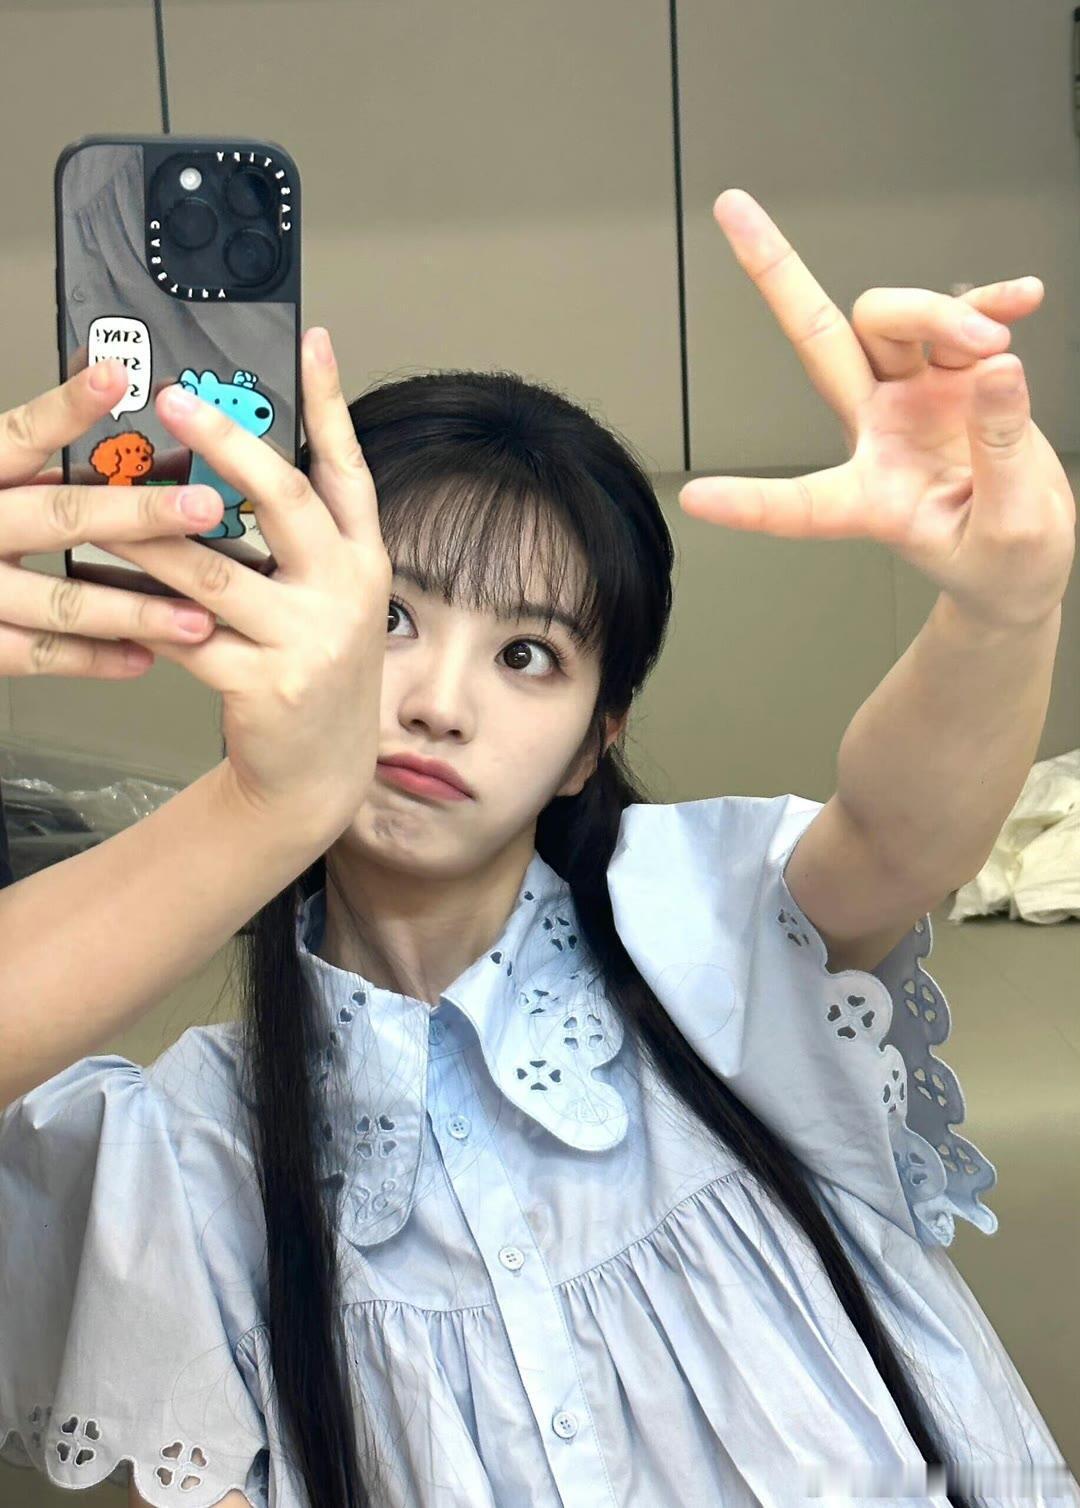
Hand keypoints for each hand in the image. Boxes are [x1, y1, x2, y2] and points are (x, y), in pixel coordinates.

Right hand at [0, 359, 227, 677]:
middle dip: (140, 514)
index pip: (21, 435)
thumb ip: (35, 465)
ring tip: (197, 617)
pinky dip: (96, 657)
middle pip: (59, 515)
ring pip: (62, 601)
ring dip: (137, 610)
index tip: (117, 376)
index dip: (67, 409)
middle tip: (202, 508)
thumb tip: (118, 426)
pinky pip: (41, 653)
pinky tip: (144, 656)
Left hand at [103, 327, 392, 835]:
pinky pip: (185, 637)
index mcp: (362, 561)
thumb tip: (230, 467)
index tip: (313, 341)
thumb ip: (298, 541)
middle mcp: (347, 593)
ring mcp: (310, 641)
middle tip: (171, 397)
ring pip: (215, 571)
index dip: (331, 404)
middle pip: (286, 499)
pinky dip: (138, 612)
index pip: (349, 469)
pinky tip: (101, 592)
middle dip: (226, 441)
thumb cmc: (313, 672)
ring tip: (101, 498)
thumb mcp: (327, 599)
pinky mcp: (268, 686)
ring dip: (150, 534)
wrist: (320, 773)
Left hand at [679, 189, 1075, 632]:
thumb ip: (1000, 453)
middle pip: (821, 341)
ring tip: (997, 345)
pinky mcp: (955, 376)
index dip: (751, 504)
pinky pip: (962, 316)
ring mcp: (911, 398)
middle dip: (776, 274)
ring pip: (893, 319)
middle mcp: (875, 434)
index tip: (697, 500)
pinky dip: (992, 300)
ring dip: (941, 315)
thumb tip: (997, 368)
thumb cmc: (1002, 561)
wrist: (1027, 558)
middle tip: (734, 210)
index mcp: (867, 500)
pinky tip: (1023, 299)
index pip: (799, 504)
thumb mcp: (1011, 529)